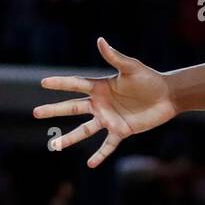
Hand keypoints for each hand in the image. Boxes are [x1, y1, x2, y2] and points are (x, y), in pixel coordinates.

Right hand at [34, 37, 177, 167]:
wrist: (168, 95)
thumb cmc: (150, 79)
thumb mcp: (131, 67)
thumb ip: (115, 57)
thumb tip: (100, 40)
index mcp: (101, 87)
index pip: (76, 84)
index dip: (61, 83)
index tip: (43, 82)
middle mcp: (101, 104)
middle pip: (73, 108)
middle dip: (54, 110)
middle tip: (36, 112)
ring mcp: (109, 118)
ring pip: (84, 130)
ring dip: (69, 138)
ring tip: (54, 146)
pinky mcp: (121, 130)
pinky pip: (107, 145)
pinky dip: (100, 154)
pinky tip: (90, 164)